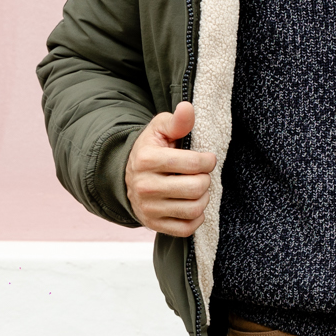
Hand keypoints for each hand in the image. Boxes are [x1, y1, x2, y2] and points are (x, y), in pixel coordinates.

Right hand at [124, 101, 215, 235]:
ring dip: (203, 199)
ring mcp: (148, 208)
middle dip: (205, 180)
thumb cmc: (151, 150)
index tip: (207, 159)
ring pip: (193, 209)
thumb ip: (176, 121)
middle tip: (201, 175)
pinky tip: (192, 205)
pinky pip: (186, 228)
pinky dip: (196, 218)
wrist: (128, 176)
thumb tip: (187, 108)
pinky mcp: (154, 224)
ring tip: (198, 189)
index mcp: (147, 159)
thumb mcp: (160, 130)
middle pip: (196, 188)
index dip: (207, 161)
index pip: (192, 164)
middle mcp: (145, 186)